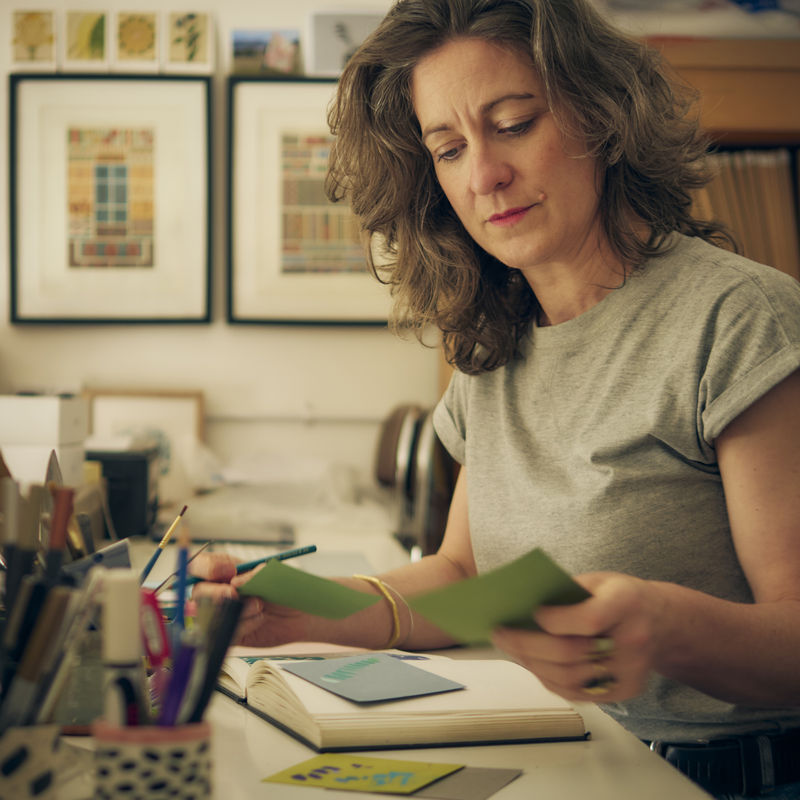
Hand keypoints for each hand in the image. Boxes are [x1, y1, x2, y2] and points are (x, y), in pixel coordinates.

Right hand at [187, 552, 311, 646]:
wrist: (301, 613)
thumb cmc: (286, 587)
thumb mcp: (273, 574)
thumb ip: (253, 575)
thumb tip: (234, 582)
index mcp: (225, 570)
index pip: (200, 565)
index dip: (206, 567)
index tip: (228, 570)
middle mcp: (219, 590)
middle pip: (198, 592)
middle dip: (215, 593)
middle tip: (233, 595)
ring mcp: (223, 613)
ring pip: (211, 615)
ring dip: (235, 611)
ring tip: (259, 606)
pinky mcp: (230, 633)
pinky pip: (226, 633)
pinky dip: (244, 625)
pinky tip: (260, 619)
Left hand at [491, 572, 664, 702]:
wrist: (662, 623)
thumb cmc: (622, 596)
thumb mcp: (599, 579)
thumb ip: (566, 591)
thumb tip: (521, 604)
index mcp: (627, 604)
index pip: (589, 620)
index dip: (555, 620)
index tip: (532, 613)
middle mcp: (633, 641)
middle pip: (572, 654)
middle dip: (527, 645)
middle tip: (500, 634)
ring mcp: (630, 672)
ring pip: (570, 679)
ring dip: (533, 664)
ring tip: (512, 649)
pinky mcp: (623, 691)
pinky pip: (578, 693)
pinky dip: (549, 680)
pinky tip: (533, 664)